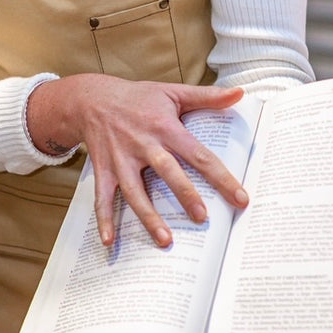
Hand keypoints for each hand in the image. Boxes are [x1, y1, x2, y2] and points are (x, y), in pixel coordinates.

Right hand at [25, 73, 247, 245]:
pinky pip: (103, 197)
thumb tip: (240, 93)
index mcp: (165, 127)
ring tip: (165, 240)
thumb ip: (207, 96)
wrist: (91, 99)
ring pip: (135, 191)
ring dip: (148, 216)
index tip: (240, 199)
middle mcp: (144, 144)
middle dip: (185, 195)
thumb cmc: (138, 97)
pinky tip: (109, 241)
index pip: (199, 154)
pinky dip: (103, 219)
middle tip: (202, 218)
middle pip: (167, 172)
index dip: (221, 177)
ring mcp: (121, 160)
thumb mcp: (173, 91)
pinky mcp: (103, 170)